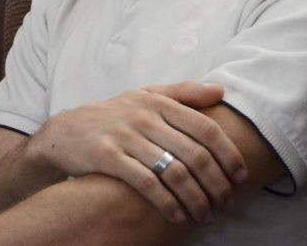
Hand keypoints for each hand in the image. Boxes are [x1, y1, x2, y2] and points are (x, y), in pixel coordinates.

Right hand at [25, 82, 246, 223]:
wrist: (65, 132)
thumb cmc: (114, 116)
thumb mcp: (145, 96)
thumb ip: (183, 93)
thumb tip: (221, 91)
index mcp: (158, 102)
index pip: (205, 129)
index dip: (229, 155)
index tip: (241, 177)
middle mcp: (143, 117)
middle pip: (194, 155)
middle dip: (217, 185)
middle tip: (226, 205)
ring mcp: (124, 136)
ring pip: (174, 172)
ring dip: (196, 199)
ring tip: (205, 216)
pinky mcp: (107, 156)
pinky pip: (145, 183)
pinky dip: (167, 203)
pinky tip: (178, 215)